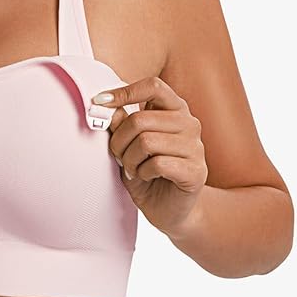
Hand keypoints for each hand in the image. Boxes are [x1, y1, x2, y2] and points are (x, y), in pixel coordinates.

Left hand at [92, 76, 208, 235]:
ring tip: (131, 168)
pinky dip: (143, 172)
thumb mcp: (127, 144)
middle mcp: (189, 123)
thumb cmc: (146, 171)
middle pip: (140, 119)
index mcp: (174, 109)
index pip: (153, 86)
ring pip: (146, 141)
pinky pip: (158, 163)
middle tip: (117, 155)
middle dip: (119, 140)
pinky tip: (146, 177)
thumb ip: (120, 123)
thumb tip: (103, 104)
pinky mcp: (196, 171)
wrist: (168, 209)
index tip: (99, 101)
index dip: (124, 92)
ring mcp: (196, 147)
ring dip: (129, 159)